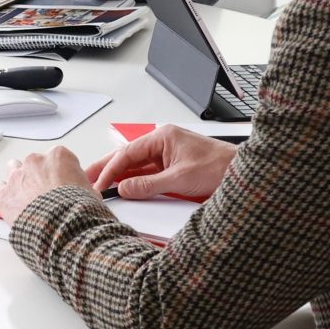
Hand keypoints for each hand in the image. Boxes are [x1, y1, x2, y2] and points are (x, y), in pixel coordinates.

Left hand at [0, 146, 90, 224]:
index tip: (64, 184)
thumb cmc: (76, 211)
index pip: (59, 159)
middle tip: (47, 193)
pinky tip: (11, 200)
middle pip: (35, 163)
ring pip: (14, 168)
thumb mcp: (91, 194)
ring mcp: (18, 176)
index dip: (62, 173)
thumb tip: (84, 193)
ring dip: (20, 179)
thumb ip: (82, 186)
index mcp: (59, 156)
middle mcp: (36, 161)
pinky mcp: (4, 193)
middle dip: (40, 176)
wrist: (60, 227)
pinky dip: (4, 192)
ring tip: (27, 195)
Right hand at [87, 124, 236, 201]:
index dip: (110, 169)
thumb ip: (149, 185)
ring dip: (120, 178)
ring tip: (99, 186)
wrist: (243, 175)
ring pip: (136, 168)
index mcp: (163, 137)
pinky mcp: (172, 170)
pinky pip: (147, 176)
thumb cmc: (220, 167)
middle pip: (127, 158)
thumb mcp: (180, 179)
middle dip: (107, 169)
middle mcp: (163, 144)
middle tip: (86, 178)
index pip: (128, 154)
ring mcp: (167, 157)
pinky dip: (134, 184)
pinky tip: (123, 191)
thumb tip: (125, 188)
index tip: (99, 184)